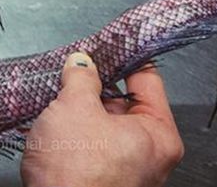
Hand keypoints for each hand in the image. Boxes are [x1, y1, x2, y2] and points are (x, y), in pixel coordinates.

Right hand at [20, 52, 183, 186]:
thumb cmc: (73, 173)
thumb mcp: (75, 106)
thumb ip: (81, 76)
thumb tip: (81, 62)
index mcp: (159, 134)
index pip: (147, 78)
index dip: (123, 56)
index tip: (106, 43)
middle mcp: (150, 153)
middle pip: (124, 99)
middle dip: (97, 84)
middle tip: (75, 68)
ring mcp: (127, 166)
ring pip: (106, 120)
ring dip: (83, 106)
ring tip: (61, 95)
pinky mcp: (104, 175)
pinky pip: (94, 140)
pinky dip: (77, 127)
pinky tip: (58, 120)